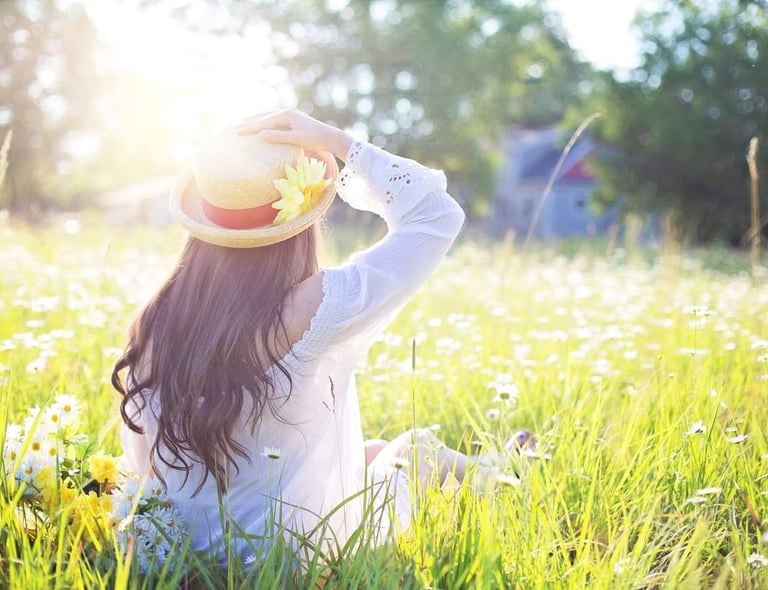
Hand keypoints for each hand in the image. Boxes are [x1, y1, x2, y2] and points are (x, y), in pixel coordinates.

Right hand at [237, 109, 352, 160]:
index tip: (237, 132)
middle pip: (263, 116)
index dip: (250, 127)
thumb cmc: (315, 139)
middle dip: (249, 122)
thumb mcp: (297, 139)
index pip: (264, 121)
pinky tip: (259, 126)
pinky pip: (273, 119)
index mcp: (287, 115)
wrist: (331, 137)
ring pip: (267, 116)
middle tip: (234, 128)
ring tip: (242, 123)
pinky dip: (264, 122)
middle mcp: (287, 112)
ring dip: (255, 120)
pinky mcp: (292, 120)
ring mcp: (289, 115)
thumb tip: (261, 134)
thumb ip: (279, 137)